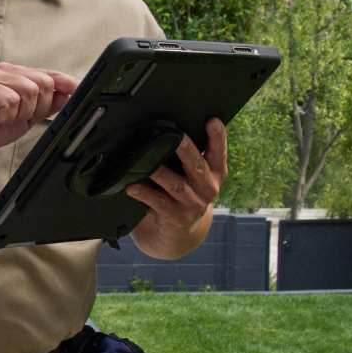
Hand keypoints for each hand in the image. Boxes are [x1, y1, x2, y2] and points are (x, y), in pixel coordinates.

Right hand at [0, 63, 77, 158]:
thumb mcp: (24, 116)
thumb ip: (44, 105)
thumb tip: (70, 96)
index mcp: (15, 74)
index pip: (49, 74)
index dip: (68, 83)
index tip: (84, 91)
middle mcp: (4, 71)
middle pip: (44, 82)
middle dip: (39, 106)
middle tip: (20, 117)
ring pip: (30, 92)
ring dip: (21, 113)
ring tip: (3, 118)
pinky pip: (11, 102)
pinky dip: (6, 116)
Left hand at [126, 117, 227, 258]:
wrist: (180, 231)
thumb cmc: (186, 192)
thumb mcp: (197, 176)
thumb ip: (194, 156)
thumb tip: (174, 127)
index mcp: (216, 173)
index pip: (219, 152)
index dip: (218, 137)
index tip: (213, 121)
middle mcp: (208, 188)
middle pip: (197, 165)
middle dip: (186, 149)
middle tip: (176, 134)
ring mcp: (193, 204)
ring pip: (176, 185)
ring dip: (160, 172)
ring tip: (146, 161)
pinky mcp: (176, 216)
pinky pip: (158, 202)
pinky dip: (144, 193)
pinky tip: (132, 187)